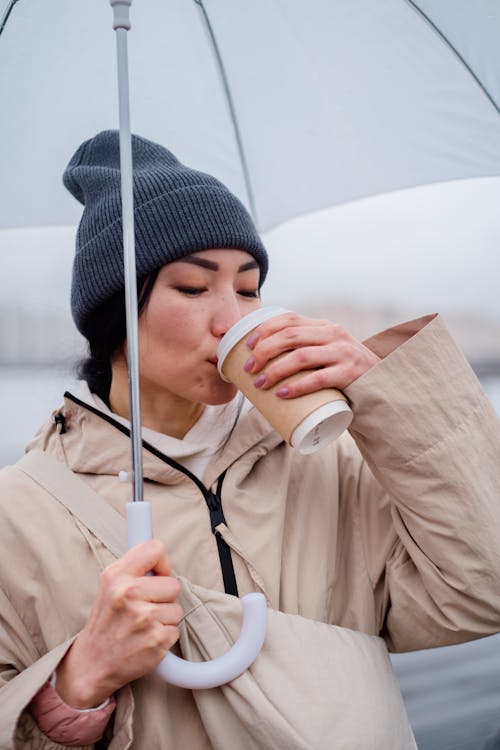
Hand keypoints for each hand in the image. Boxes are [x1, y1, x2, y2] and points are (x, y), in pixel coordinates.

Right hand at [56, 539, 182, 707]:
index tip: (156, 576)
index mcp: (117, 577)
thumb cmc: (106, 621)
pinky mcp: (156, 640)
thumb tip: (160, 556)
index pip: (155, 549)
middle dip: (164, 597)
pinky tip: (146, 640)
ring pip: (177, 610)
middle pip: (173, 584)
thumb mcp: (109, 584)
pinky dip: (164, 637)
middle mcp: (129, 594)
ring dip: (164, 619)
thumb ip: (134, 565)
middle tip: (145, 608)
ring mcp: (144, 618)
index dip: (161, 564)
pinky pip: (175, 631)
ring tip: (143, 626)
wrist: (92, 664)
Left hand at [244, 312, 379, 396]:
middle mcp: (333, 334)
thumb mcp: (326, 351)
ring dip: (275, 370)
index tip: (248, 345)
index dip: (265, 330)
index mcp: (324, 326)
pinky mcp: (350, 374)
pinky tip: (282, 393)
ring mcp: (343, 353)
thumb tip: (261, 361)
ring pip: (301, 357)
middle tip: (249, 369)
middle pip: (290, 336)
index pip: (289, 319)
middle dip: (264, 351)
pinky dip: (297, 386)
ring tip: (260, 384)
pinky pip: (318, 379)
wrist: (380, 386)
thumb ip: (304, 349)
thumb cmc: (342, 372)